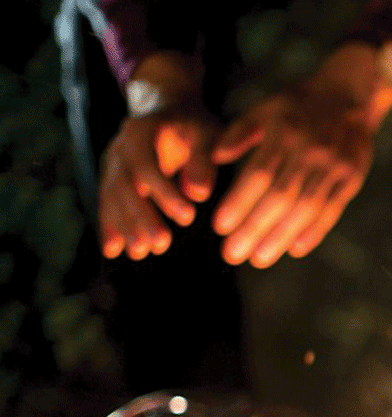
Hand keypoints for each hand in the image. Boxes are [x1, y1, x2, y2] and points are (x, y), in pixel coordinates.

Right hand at [99, 54, 215, 259]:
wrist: (166, 110)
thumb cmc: (193, 126)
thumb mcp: (206, 134)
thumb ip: (203, 161)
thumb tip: (198, 194)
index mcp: (142, 132)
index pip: (148, 165)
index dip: (165, 193)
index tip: (189, 218)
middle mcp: (120, 148)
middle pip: (124, 185)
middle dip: (141, 217)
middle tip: (161, 244)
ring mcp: (112, 164)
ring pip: (113, 197)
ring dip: (125, 227)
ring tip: (141, 253)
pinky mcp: (112, 179)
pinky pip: (107, 204)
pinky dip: (109, 228)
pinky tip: (113, 251)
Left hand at [211, 43, 391, 267]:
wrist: (350, 94)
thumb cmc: (299, 105)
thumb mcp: (266, 108)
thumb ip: (240, 133)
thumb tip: (214, 157)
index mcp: (284, 132)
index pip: (259, 174)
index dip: (239, 203)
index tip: (220, 228)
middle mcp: (310, 151)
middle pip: (280, 197)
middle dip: (254, 228)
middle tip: (233, 253)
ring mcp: (333, 167)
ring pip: (305, 209)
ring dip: (281, 237)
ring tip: (259, 258)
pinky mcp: (351, 179)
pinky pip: (332, 211)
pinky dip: (314, 232)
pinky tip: (295, 250)